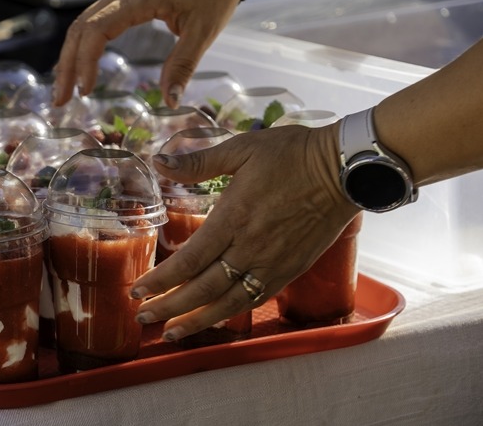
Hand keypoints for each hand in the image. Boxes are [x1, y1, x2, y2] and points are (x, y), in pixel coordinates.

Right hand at [52, 0, 249, 107]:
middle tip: (60, 100)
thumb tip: (170, 101)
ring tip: (66, 88)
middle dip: (67, 65)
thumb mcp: (204, 30)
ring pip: (84, 22)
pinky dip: (84, 43)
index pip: (96, 31)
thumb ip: (183, 65)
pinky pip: (96, 18)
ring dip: (71, 55)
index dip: (85, 63)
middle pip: (80, 28)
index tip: (86, 92)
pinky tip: (82, 63)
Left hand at [130, 123, 359, 340]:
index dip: (162, 279)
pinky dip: (231, 313)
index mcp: (234, 216)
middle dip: (169, 307)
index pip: (189, 259)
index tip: (138, 290)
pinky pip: (255, 298)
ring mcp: (272, 262)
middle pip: (203, 288)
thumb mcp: (242, 148)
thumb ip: (198, 161)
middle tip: (143, 318)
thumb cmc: (291, 153)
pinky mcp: (290, 269)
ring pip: (228, 302)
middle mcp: (250, 246)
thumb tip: (157, 161)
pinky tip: (213, 320)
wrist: (344, 169)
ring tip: (170, 334)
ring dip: (196, 320)